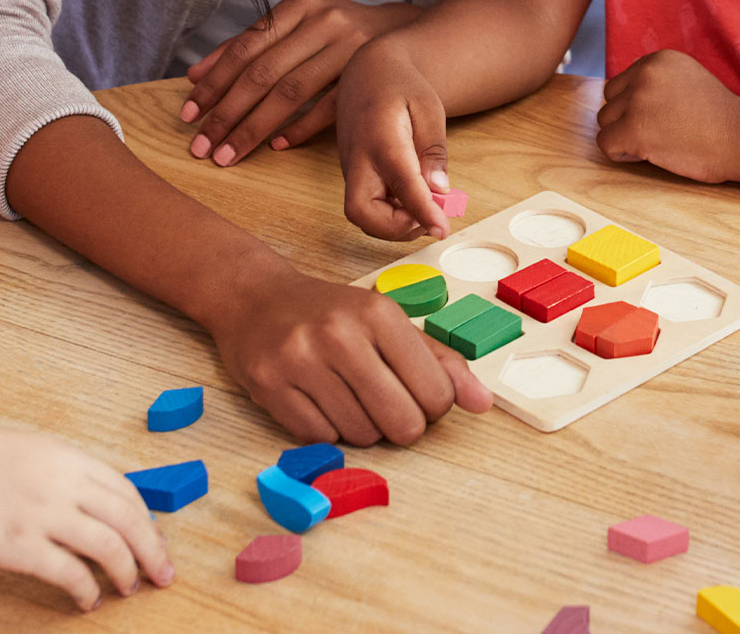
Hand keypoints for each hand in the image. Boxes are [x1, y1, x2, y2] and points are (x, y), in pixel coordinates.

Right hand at [0, 419, 171, 610]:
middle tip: (165, 574)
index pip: (127, 490)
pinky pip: (68, 573)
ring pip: (109, 546)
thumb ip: (61, 471)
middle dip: (154, 550)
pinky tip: (86, 600)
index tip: (154, 540)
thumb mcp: (25, 450)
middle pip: (130, 519)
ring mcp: (40, 513)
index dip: (147, 520)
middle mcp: (61, 481)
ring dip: (127, 572)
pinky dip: (86, 590)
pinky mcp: (16, 545)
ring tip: (130, 588)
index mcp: (66, 456)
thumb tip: (94, 496)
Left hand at [182, 0, 423, 166]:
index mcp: (300, 6)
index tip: (189, 113)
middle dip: (226, 113)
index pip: (245, 48)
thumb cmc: (336, 33)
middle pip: (264, 73)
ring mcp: (349, 49)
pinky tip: (276, 146)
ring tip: (227, 154)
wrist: (401, 33)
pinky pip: (328, 108)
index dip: (214, 82)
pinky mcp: (368, 77)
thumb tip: (195, 75)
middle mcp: (324, 23)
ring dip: (254, 128)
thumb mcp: (295, 26)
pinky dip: (300, 128)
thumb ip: (247, 46)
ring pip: (291, 93)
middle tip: (201, 145)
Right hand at [208, 266, 492, 444]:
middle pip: (402, 422)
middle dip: (402, 426)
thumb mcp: (389, 323)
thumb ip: (440, 361)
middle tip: (388, 407)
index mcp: (379, 314)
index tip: (418, 396)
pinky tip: (320, 403)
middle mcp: (339, 334)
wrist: (255, 300)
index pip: (436, 393)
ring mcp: (299, 360)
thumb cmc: (331, 315)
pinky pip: (320, 439)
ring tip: (349, 398)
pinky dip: (327, 431)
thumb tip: (483, 403)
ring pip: (361, 436)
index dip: (435, 407)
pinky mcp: (267, 385)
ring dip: (363, 429)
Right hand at [333, 44, 458, 241]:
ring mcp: (352, 170)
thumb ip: (433, 150)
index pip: (401, 184)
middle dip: (395, 229)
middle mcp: (358, 159)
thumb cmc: (401, 85)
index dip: (422, 212)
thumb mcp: (428, 108)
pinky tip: (414, 197)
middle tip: (430, 216)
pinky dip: (391, 214)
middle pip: (360, 212)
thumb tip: (440, 190)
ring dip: (395, 224)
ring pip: (362, 216)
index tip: (442, 230)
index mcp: (381, 138)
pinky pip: (368, 207)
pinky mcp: (354, 176)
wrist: (369, 71)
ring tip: (428, 204)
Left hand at [595, 50, 739, 183]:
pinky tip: (646, 155)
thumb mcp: (688, 79)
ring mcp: (638, 100)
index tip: (663, 118)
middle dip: (626, 118)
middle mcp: (644, 73)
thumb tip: (622, 87)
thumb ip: (657, 79)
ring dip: (624, 135)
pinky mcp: (634, 129)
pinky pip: (605, 143)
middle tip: (657, 133)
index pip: (623, 82)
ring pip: (605, 120)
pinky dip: (621, 153)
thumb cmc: (719, 117)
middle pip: (610, 99)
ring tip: (654, 143)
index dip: (637, 105)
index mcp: (658, 59)